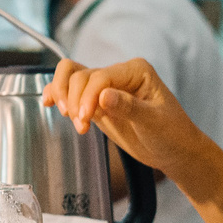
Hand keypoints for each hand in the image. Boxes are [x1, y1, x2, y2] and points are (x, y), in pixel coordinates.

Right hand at [41, 58, 205, 178]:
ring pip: (71, 77)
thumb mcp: (154, 122)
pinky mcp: (96, 102)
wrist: (175, 151)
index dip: (87, 96)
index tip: (85, 119)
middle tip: (80, 125)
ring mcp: (105, 87)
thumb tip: (103, 96)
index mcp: (136, 71)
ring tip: (70, 118)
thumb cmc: (172, 134)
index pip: (100, 76)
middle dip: (74, 99)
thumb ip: (129, 107)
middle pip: (80, 74)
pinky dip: (56, 94)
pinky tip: (47, 103)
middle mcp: (118, 74)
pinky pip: (70, 91)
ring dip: (63, 96)